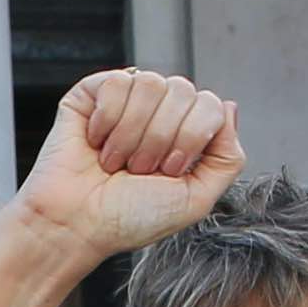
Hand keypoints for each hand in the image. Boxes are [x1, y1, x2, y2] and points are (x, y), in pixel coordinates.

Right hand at [10, 68, 241, 257]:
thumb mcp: (196, 199)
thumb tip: (230, 106)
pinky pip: (117, 82)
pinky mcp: (92, 93)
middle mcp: (159, 111)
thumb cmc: (130, 218)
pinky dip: (107, 120)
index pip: (211, 105)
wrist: (77, 224)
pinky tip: (95, 142)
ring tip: (116, 160)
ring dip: (132, 133)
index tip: (168, 171)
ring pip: (150, 83)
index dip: (191, 138)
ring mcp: (126, 100)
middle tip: (138, 170)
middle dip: (161, 138)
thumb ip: (227, 157)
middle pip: (183, 90)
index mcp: (186, 132)